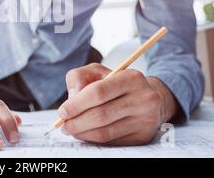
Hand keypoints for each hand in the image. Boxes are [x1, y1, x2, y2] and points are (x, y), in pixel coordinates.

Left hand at [58, 63, 178, 144]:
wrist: (151, 97)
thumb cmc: (118, 83)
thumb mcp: (98, 71)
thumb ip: (79, 77)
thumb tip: (71, 99)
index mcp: (131, 78)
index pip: (98, 92)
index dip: (77, 104)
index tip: (62, 111)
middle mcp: (143, 99)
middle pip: (101, 115)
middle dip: (76, 122)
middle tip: (63, 125)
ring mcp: (145, 120)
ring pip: (105, 132)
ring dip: (83, 133)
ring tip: (71, 129)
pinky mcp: (143, 136)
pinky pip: (112, 142)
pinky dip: (94, 139)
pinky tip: (86, 133)